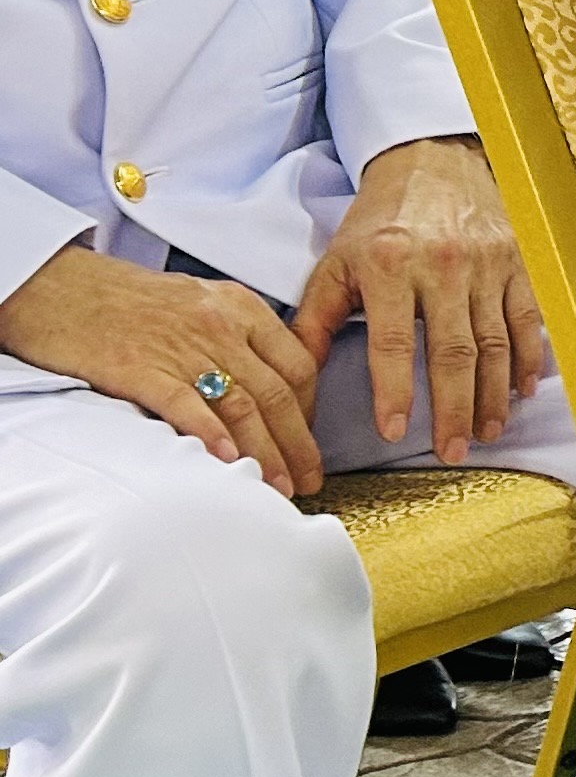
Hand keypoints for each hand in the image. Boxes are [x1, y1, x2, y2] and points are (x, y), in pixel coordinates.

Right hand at [0, 246, 321, 493]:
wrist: (64, 289)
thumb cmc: (131, 299)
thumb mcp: (202, 300)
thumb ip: (239, 335)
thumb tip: (268, 386)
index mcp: (241, 307)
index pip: (297, 364)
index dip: (309, 411)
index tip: (307, 443)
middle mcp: (220, 326)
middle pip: (275, 393)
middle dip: (296, 444)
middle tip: (306, 480)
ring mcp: (181, 347)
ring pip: (240, 406)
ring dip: (263, 452)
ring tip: (275, 487)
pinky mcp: (140, 368)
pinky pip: (185, 404)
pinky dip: (210, 433)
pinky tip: (226, 460)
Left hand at [292, 137, 547, 461]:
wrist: (433, 161)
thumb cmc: (378, 219)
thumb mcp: (335, 263)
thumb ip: (314, 322)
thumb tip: (294, 382)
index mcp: (391, 266)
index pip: (394, 342)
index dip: (395, 391)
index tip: (394, 433)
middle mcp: (444, 265)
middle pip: (454, 352)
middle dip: (453, 409)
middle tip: (451, 452)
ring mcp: (488, 264)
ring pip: (496, 342)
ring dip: (492, 394)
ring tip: (484, 433)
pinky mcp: (518, 262)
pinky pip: (527, 319)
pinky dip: (528, 359)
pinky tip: (521, 391)